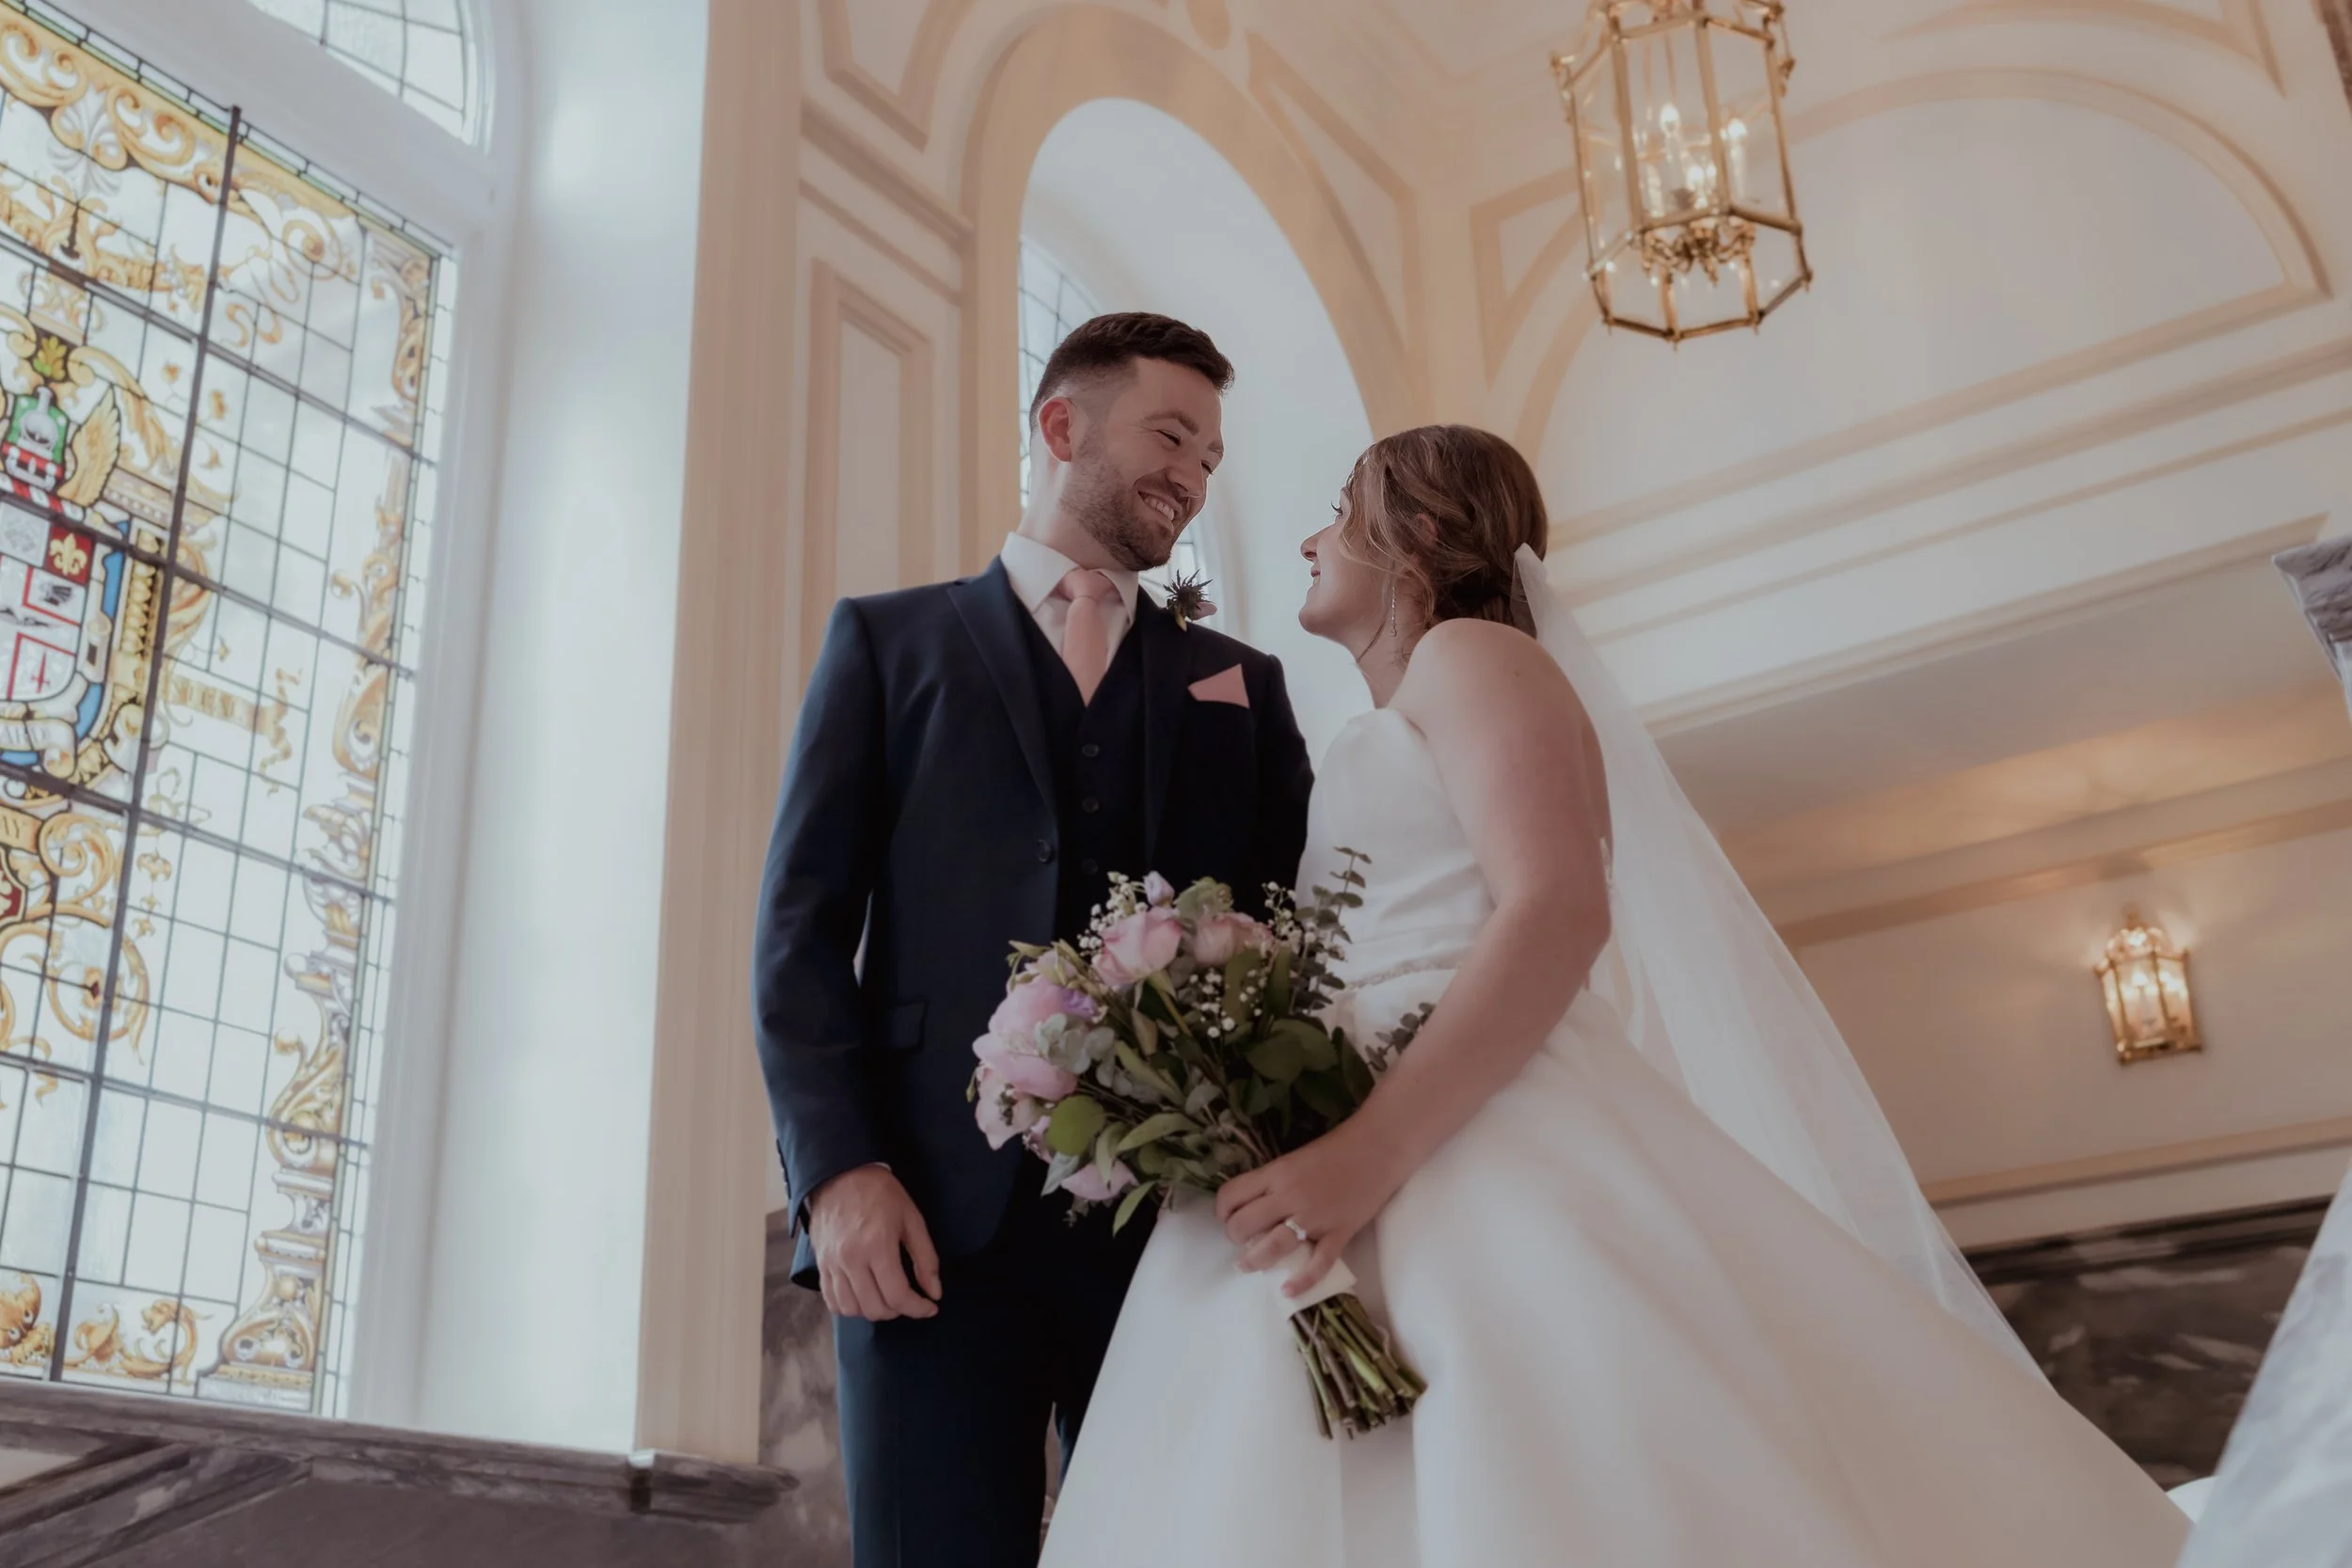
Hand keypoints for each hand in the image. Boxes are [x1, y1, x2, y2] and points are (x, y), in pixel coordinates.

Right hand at [806, 1165, 941, 1320]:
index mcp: (877, 1245)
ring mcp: (831, 1264)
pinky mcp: (820, 1264)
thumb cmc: (880, 1193)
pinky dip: (850, 1307)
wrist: (840, 1174)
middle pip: (875, 1308)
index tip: (930, 1307)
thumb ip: (926, 1258)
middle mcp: (850, 1259)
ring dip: (873, 1310)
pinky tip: (864, 1296)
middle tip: (909, 1298)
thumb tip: (934, 1292)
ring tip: (887, 1297)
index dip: (918, 1308)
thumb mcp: (912, 1218)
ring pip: (852, 1310)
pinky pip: (832, 1301)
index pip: (897, 1295)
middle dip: (898, 1310)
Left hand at [1215, 1123, 1409, 1297]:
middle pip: (1244, 1224)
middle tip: (1242, 1239)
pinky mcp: (1339, 1233)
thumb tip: (1254, 1206)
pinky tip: (1287, 1289)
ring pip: (1273, 1246)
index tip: (1227, 1217)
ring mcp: (1315, 1218)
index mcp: (1276, 1173)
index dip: (1222, 1210)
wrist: (1378, 1147)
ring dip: (1255, 1260)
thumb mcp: (1294, 1158)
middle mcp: (1289, 1196)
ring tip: (1248, 1265)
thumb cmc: (1336, 1148)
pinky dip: (1302, 1281)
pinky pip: (1317, 1263)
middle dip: (1236, 1236)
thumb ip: (1274, 1181)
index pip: (1232, 1195)